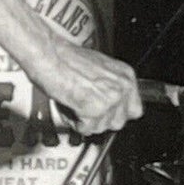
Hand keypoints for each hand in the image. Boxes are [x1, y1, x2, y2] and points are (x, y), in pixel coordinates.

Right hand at [27, 40, 141, 135]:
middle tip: (84, 111)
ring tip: (72, 105)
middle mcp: (122, 87)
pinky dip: (73, 122)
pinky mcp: (95, 109)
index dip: (115, 114)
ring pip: (101, 128)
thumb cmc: (64, 57)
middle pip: (118, 122)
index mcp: (126, 75)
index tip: (104, 113)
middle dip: (99, 120)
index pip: (134, 110)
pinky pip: (85, 128)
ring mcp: (110, 99)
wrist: (49, 55)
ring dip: (84, 121)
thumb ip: (107, 86)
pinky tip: (67, 106)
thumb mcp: (97, 68)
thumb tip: (103, 102)